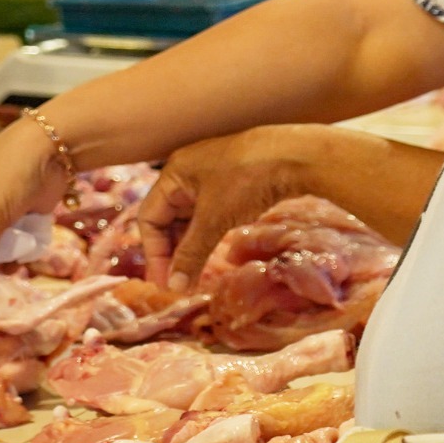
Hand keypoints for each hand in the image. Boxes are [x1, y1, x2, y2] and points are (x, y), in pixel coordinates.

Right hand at [139, 128, 311, 290]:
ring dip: (188, 246)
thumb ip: (191, 253)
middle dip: (170, 252)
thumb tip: (174, 287)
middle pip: (166, 219)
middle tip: (178, 284)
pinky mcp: (231, 184)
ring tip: (193, 275)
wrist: (294, 155)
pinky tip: (212, 253)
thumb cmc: (247, 180)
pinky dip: (206, 235)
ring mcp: (210, 177)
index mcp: (174, 174)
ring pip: (188, 218)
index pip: (149, 217)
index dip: (154, 252)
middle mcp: (187, 173)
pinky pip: (208, 214)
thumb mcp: (214, 219)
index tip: (166, 282)